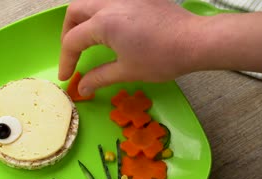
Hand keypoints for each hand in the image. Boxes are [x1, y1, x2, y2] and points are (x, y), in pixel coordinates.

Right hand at [59, 0, 197, 95]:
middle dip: (68, 33)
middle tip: (72, 53)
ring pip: (91, 0)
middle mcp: (110, 3)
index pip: (73, 41)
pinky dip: (101, 12)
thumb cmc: (162, 58)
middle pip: (75, 12)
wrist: (195, 41)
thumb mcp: (126, 71)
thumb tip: (81, 88)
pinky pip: (110, 0)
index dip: (66, 60)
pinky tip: (109, 26)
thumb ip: (99, 78)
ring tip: (86, 38)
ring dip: (82, 19)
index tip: (67, 76)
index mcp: (103, 23)